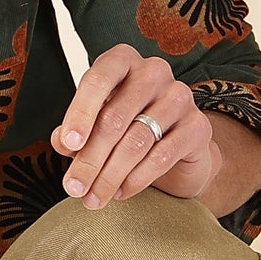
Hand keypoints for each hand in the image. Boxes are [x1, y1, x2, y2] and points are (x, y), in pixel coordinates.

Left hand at [53, 44, 217, 209]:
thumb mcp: (93, 128)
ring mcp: (180, 96)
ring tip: (93, 198)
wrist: (178, 151)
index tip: (69, 144)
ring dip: (109, 175)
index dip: (80, 112)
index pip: (98, 79)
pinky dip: (136, 179)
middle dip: (89, 159)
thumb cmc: (126, 130)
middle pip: (114, 118)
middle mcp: (153, 71)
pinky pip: (161, 156)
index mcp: (122, 61)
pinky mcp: (198, 126)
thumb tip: (62, 141)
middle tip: (73, 188)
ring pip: (136, 141)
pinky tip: (120, 193)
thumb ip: (74, 132)